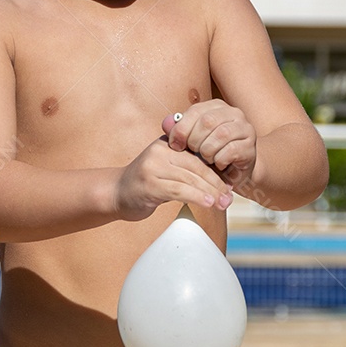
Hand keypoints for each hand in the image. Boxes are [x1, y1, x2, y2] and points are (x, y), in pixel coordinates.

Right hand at [113, 137, 233, 220]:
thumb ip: (186, 166)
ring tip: (223, 203)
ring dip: (210, 192)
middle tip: (229, 197)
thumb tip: (221, 178)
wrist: (115, 193)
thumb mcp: (165, 167)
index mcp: (167, 142)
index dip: (216, 169)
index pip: (198, 154)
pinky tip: (208, 203)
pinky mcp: (149, 184)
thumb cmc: (146, 183)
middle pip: (196, 166)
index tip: (229, 183)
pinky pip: (178, 190)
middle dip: (216, 183)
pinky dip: (196, 196)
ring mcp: (153, 166)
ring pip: (190, 178)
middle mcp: (160, 150)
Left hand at [162, 100, 256, 186]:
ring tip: (206, 159)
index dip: (182, 128)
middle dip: (195, 140)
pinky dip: (219, 160)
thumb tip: (166, 123)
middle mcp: (234, 113)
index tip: (175, 145)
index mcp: (217, 106)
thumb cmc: (211, 152)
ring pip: (220, 135)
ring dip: (207, 151)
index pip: (196, 111)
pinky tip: (218, 164)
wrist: (236, 169)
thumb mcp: (193, 139)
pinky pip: (230, 151)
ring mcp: (245, 128)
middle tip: (193, 153)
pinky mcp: (250, 146)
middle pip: (208, 121)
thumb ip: (180, 130)